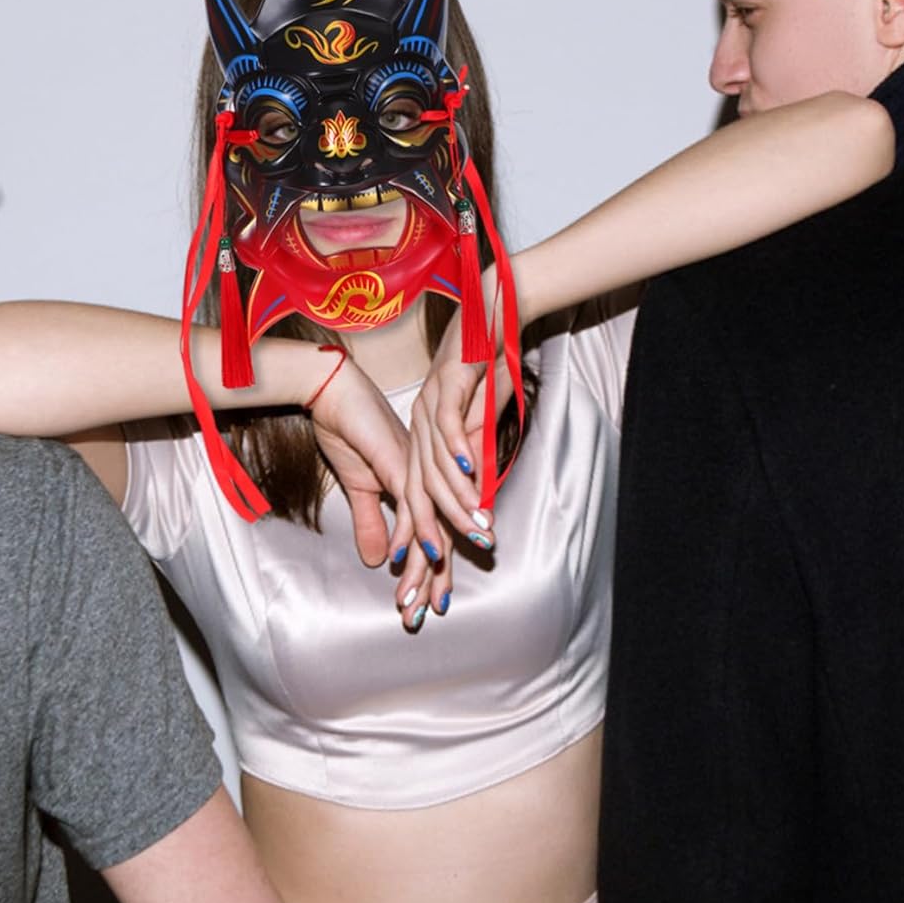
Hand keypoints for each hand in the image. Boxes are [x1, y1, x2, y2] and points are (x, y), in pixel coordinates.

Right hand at [309, 356, 457, 625]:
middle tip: (435, 612)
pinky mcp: (401, 461)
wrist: (335, 393)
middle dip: (436, 578)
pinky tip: (420, 555)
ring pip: (431, 525)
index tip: (429, 605)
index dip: (431, 572)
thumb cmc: (348, 431)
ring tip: (432, 599)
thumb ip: (371, 522)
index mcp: (419, 486)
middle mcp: (425, 480)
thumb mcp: (359, 487)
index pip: (431, 535)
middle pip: (438, 536)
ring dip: (430, 565)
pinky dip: (418, 530)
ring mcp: (416, 470)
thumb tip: (379, 559)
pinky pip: (413, 502)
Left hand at [400, 301, 507, 567]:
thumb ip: (471, 468)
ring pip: (434, 466)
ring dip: (455, 501)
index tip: (428, 585)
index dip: (423, 546)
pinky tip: (467, 473)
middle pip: (417, 496)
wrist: (486, 317)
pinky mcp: (446, 384)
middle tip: (436, 578)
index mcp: (421, 446)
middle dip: (426, 542)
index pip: (418, 506)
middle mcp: (419, 431)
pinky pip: (447, 423)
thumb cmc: (484, 375)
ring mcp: (428, 408)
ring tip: (473, 531)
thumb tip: (475, 508)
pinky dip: (457, 449)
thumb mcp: (477, 431)